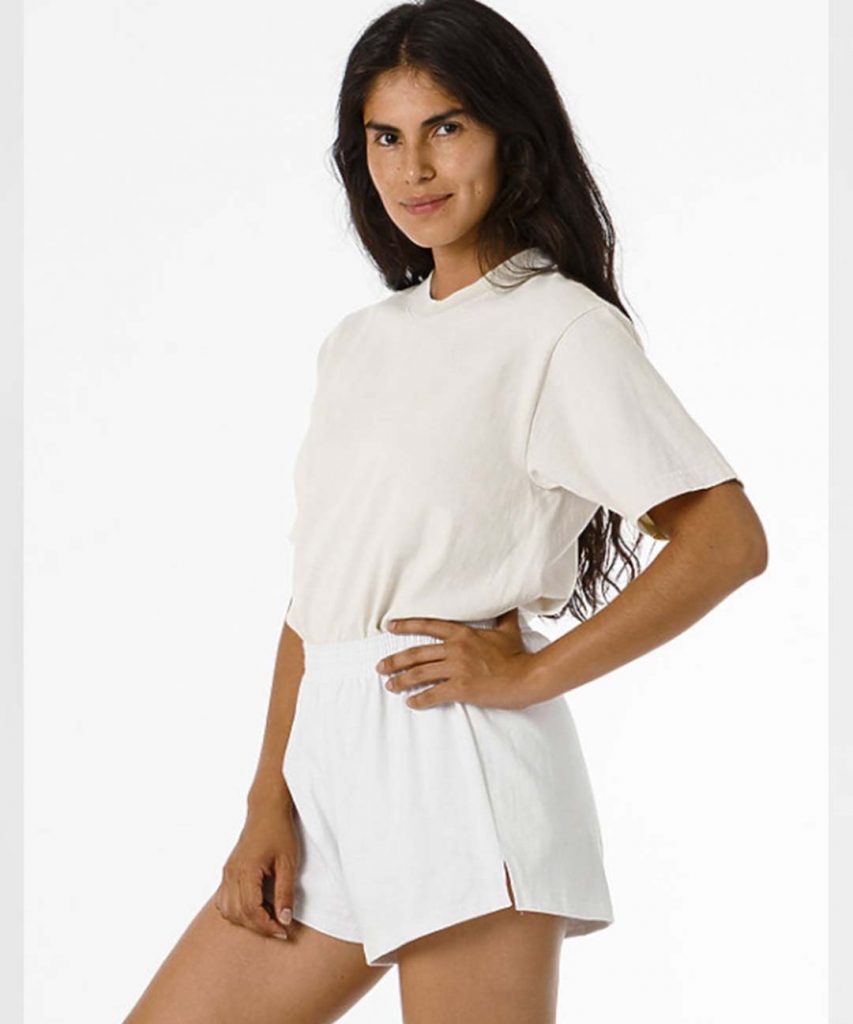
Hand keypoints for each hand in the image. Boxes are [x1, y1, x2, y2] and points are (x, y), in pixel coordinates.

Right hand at [214, 794, 299, 940]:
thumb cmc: (279, 832)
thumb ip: (285, 892)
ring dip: (245, 921)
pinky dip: (235, 911)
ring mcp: (227, 872)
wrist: (266, 810)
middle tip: (279, 929)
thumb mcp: (288, 863)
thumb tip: (284, 919)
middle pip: (238, 914)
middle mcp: (231, 873)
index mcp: (246, 870)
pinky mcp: (228, 871)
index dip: (266, 925)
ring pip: (227, 910)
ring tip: (267, 919)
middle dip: (258, 927)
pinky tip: (253, 909)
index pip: (251, 910)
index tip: (283, 931)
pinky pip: (223, 900)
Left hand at [376, 609, 541, 710]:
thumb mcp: (509, 630)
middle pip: (417, 653)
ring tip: (390, 686)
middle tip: (380, 667)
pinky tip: (411, 703)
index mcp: (463, 634)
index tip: (389, 626)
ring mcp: (457, 669)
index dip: (406, 626)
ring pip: (420, 674)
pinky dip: (419, 700)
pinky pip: (433, 694)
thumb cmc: (518, 655)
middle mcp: (455, 649)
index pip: (428, 626)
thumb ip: (504, 616)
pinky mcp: (461, 688)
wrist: (527, 677)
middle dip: (395, 661)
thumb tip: (512, 601)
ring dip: (401, 680)